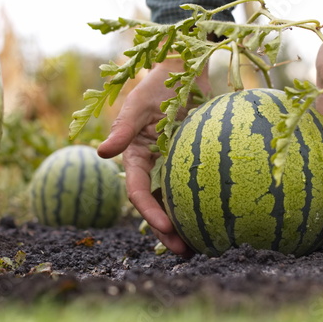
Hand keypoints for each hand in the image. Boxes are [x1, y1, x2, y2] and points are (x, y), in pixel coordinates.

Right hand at [98, 58, 209, 255]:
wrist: (187, 68)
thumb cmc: (159, 83)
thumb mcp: (139, 104)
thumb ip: (123, 128)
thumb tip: (101, 153)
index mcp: (136, 156)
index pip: (138, 191)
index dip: (149, 212)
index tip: (166, 228)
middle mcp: (154, 165)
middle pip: (158, 205)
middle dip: (167, 231)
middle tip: (185, 252)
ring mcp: (175, 165)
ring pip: (178, 201)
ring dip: (187, 224)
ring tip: (203, 248)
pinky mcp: (195, 160)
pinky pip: (199, 185)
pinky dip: (205, 203)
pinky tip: (221, 219)